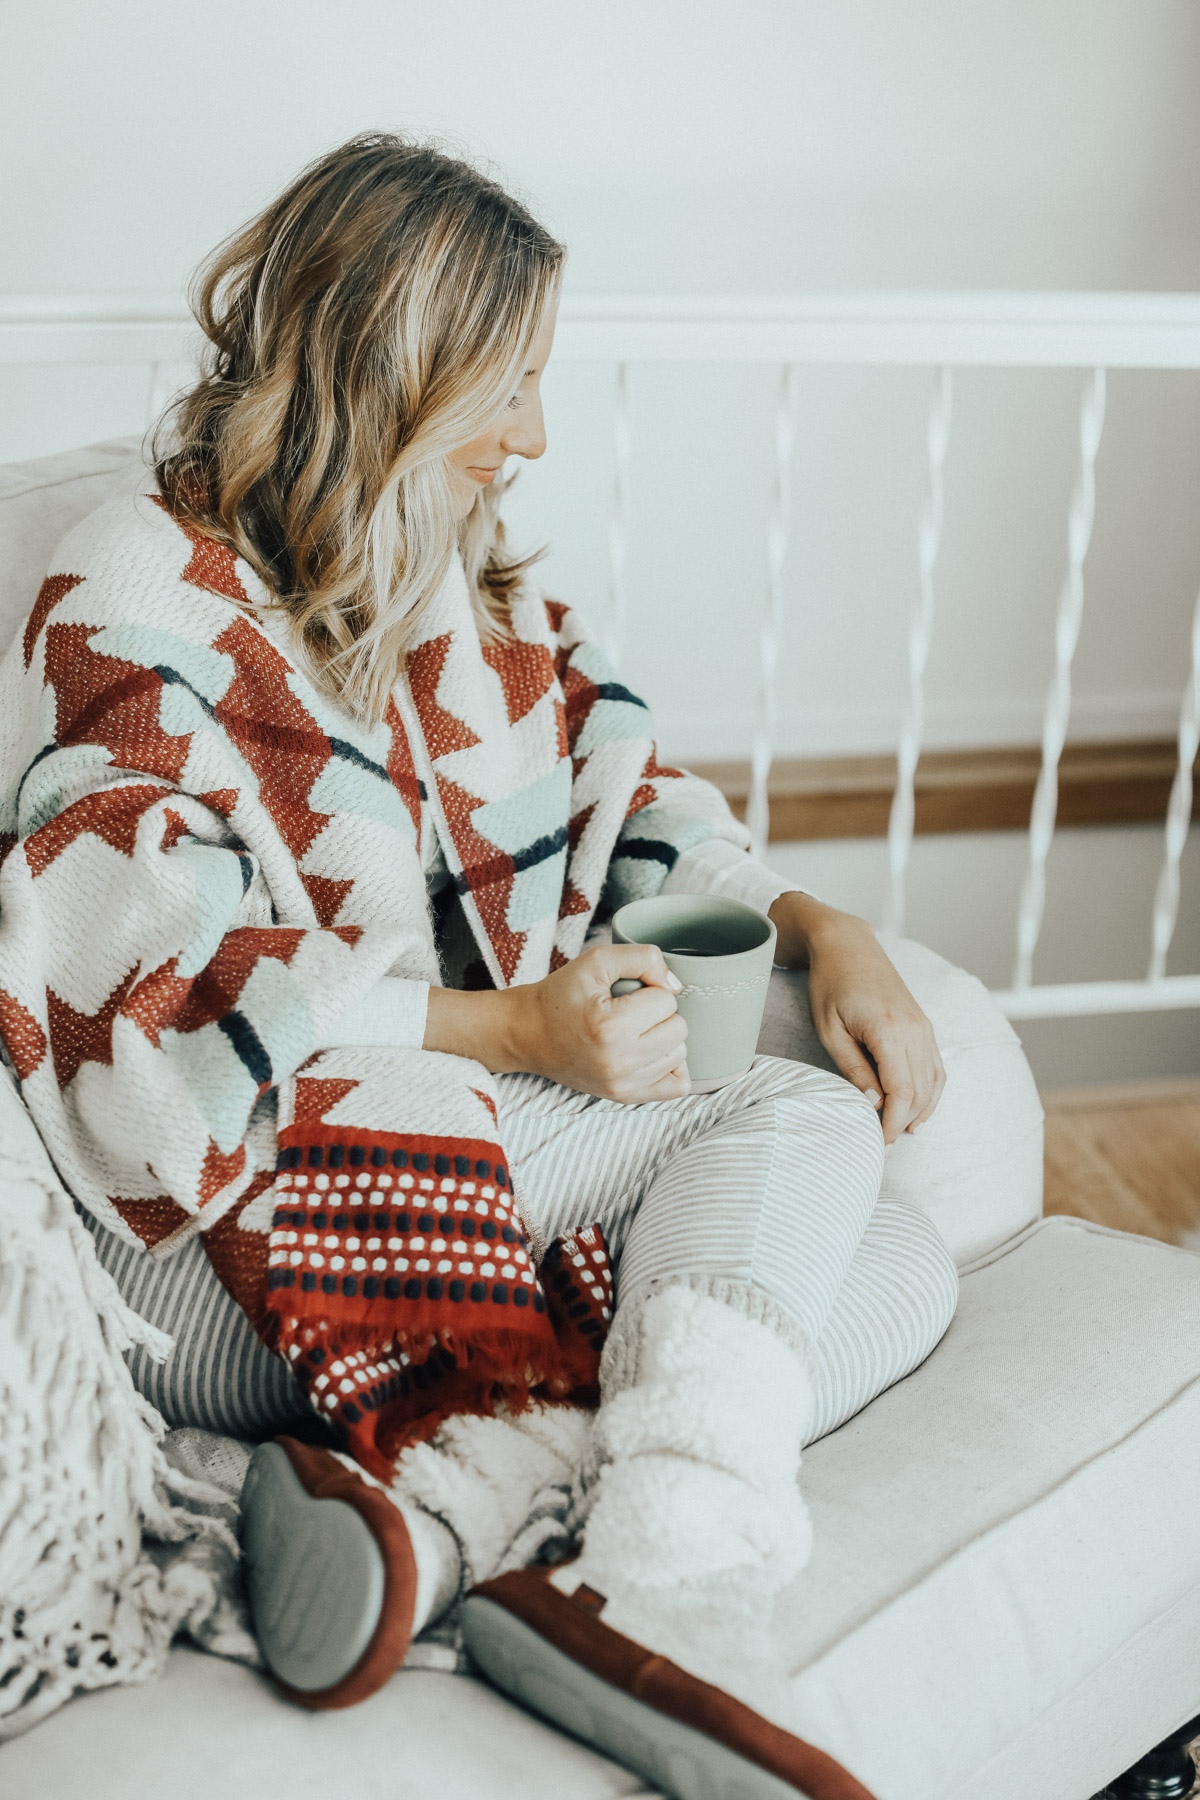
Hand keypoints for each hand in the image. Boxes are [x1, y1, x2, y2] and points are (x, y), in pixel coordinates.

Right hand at [424, 944, 689, 1101]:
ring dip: (664, 1038)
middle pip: (679, 1029)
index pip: (667, 1001)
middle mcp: (620, 1061)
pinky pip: (676, 1087)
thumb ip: (643, 958)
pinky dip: (670, 1067)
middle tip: (631, 1011)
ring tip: (635, 1030)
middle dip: (659, 1014)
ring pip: (679, 1055)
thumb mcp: (597, 960)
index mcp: (612, 1026)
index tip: (627, 993)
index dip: (650, 989)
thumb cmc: (560, 995)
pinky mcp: (624, 1096)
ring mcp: (623, 1084)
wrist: (528, 1033)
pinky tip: (650, 1052)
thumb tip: (675, 985)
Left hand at [768, 892, 945, 1144]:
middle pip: (921, 1092)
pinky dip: (931, 1091)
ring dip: (919, 1110)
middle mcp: (915, 1030)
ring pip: (933, 1081)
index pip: (902, 1092)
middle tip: (880, 1139)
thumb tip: (873, 1104)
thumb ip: (853, 1069)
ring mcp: (923, 1026)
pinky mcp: (924, 1024)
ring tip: (899, 1130)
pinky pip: (936, 1066)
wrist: (847, 945)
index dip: (891, 1122)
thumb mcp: (830, 1030)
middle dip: (902, 1121)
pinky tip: (918, 1109)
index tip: (877, 1140)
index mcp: (890, 1031)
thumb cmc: (831, 985)